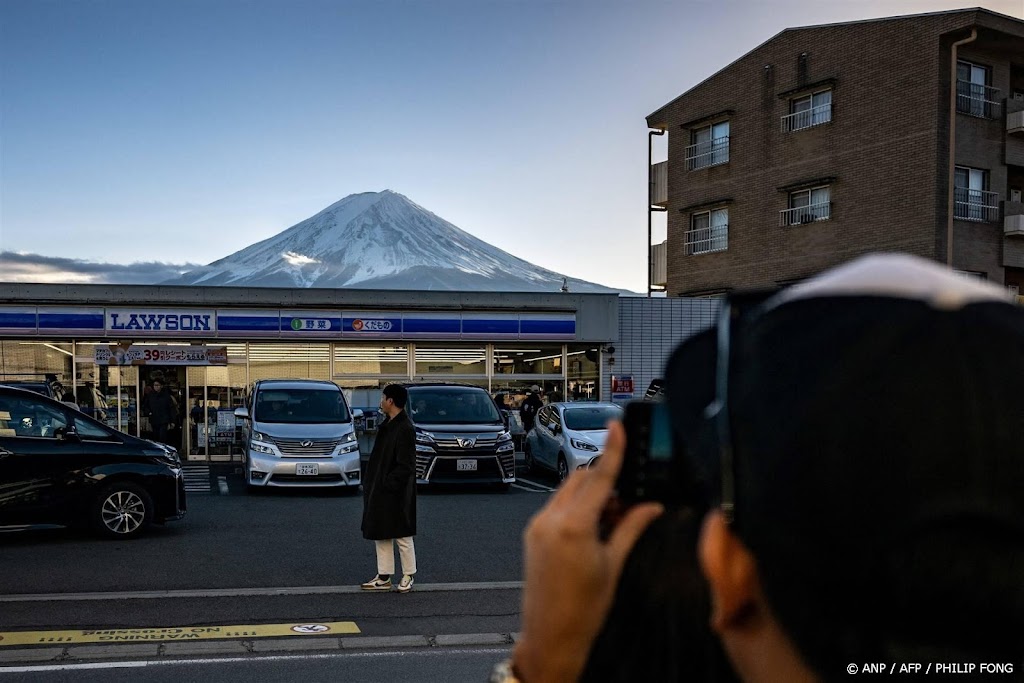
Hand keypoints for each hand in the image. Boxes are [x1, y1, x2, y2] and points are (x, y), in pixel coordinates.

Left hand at [513, 421, 662, 682]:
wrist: (551, 636)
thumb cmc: (583, 610)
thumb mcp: (614, 564)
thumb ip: (632, 528)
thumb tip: (651, 507)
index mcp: (574, 527)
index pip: (599, 477)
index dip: (611, 449)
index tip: (616, 426)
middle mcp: (550, 521)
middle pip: (581, 479)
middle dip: (604, 482)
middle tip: (627, 502)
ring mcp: (538, 527)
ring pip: (568, 491)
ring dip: (590, 495)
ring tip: (610, 522)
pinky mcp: (532, 534)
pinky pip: (556, 507)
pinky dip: (576, 508)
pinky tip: (591, 529)